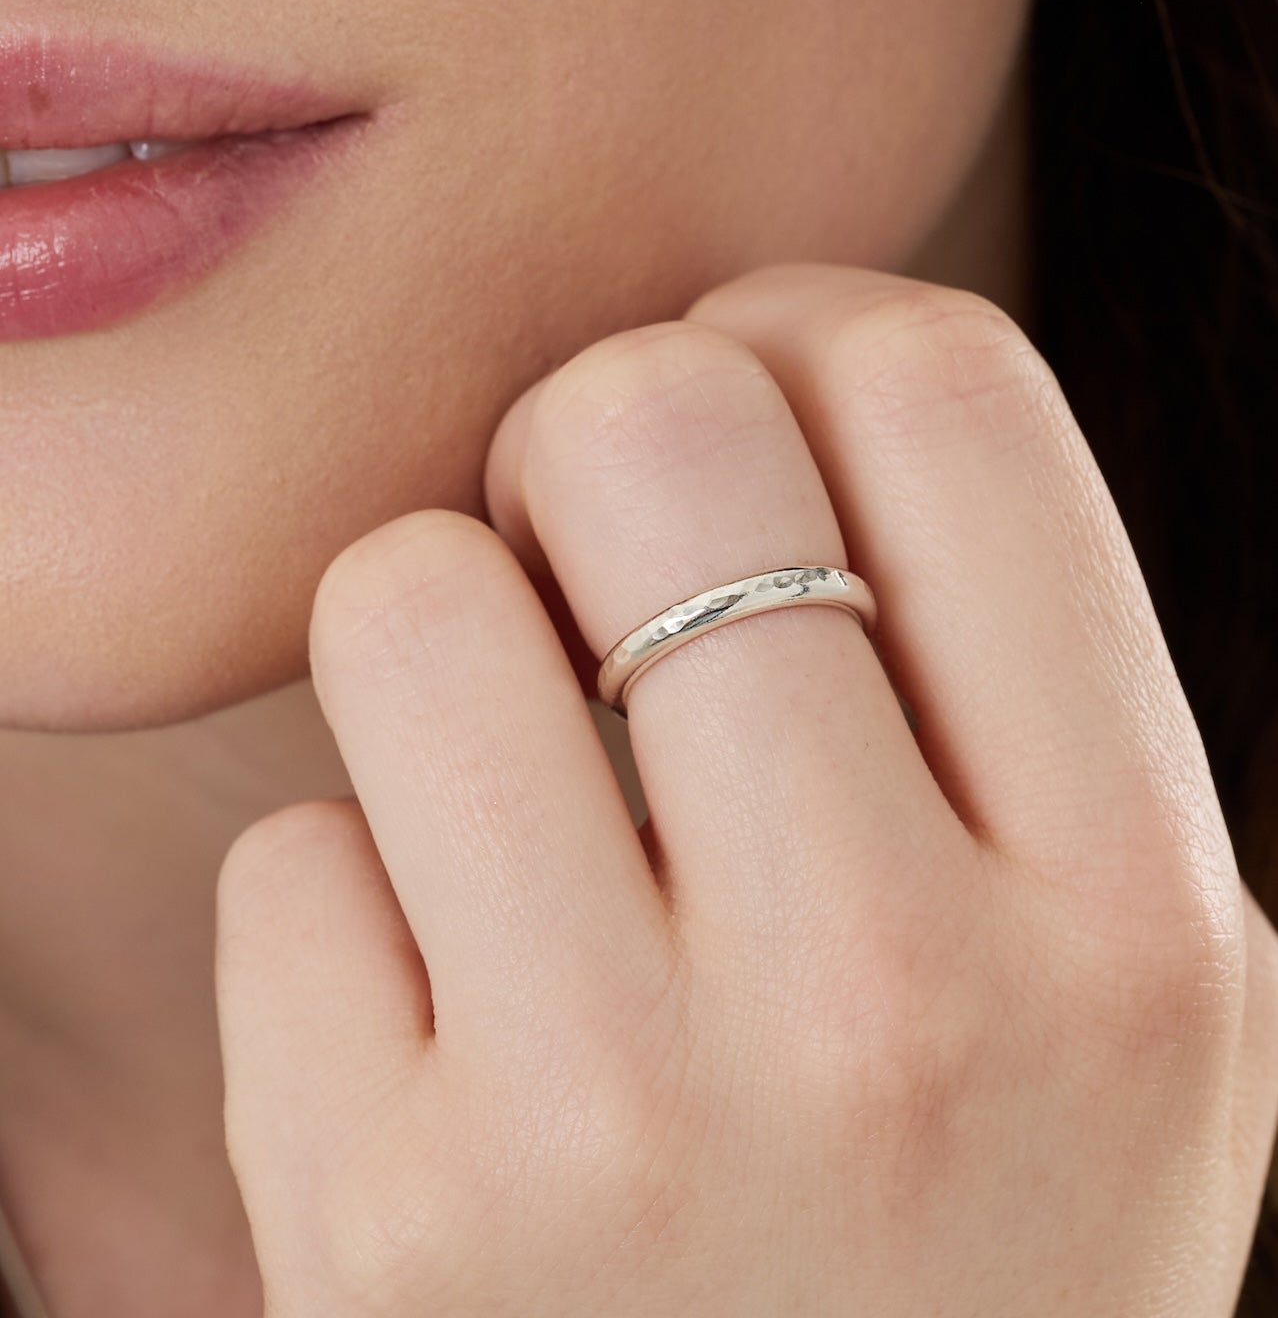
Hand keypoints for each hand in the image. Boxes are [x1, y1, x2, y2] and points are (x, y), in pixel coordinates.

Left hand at [215, 262, 1277, 1315]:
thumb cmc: (967, 1236)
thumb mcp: (1117, 985)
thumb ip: (1006, 686)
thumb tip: (760, 374)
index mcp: (1130, 909)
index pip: (940, 386)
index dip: (801, 333)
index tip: (750, 415)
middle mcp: (901, 1004)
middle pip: (648, 415)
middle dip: (586, 447)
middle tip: (591, 574)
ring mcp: (626, 1130)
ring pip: (409, 591)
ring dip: (441, 654)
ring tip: (516, 800)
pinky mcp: (385, 1237)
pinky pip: (290, 862)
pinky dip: (352, 916)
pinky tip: (453, 1043)